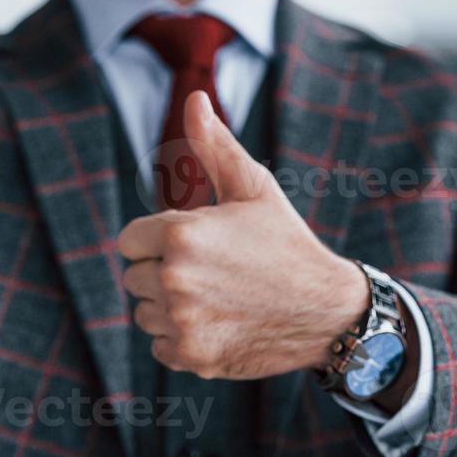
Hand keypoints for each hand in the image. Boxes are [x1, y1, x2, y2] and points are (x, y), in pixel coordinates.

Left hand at [118, 91, 368, 379]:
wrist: (326, 309)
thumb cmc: (286, 241)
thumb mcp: (253, 187)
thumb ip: (213, 145)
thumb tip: (196, 99)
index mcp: (180, 235)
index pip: (130, 241)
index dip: (158, 240)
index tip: (191, 244)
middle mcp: (174, 280)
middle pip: (134, 277)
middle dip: (162, 272)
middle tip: (210, 270)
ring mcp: (182, 323)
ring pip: (145, 312)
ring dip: (168, 306)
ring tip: (216, 296)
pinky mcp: (191, 357)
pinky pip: (160, 346)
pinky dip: (181, 338)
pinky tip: (218, 322)